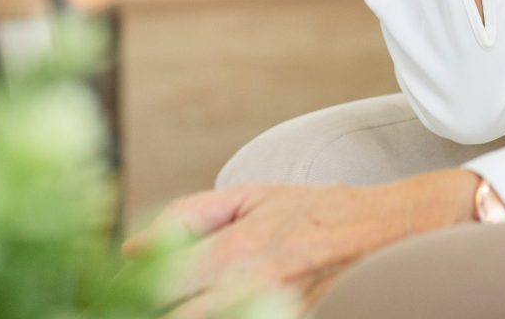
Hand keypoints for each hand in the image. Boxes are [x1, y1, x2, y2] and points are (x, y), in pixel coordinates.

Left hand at [128, 170, 480, 315]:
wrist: (397, 233)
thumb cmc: (322, 213)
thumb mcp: (256, 197)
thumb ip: (189, 216)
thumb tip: (130, 247)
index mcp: (235, 252)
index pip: (154, 288)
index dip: (122, 295)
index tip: (107, 296)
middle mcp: (252, 291)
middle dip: (147, 312)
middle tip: (122, 308)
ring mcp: (278, 315)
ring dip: (187, 315)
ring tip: (184, 301)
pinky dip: (230, 318)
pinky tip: (223, 307)